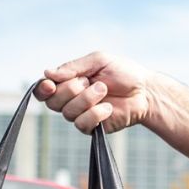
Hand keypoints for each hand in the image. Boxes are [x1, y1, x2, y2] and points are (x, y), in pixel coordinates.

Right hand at [35, 52, 153, 133]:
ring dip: (87, 99)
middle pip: (53, 102)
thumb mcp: (98, 61)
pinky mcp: (93, 127)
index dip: (43, 89)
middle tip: (91, 82)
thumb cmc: (123, 73)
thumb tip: (47, 73)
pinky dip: (95, 114)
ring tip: (104, 90)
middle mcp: (71, 100)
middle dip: (71, 89)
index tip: (51, 84)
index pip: (44, 90)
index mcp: (68, 82)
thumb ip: (73, 67)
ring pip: (68, 113)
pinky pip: (82, 124)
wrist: (145, 91)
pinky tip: (108, 108)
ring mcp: (81, 115)